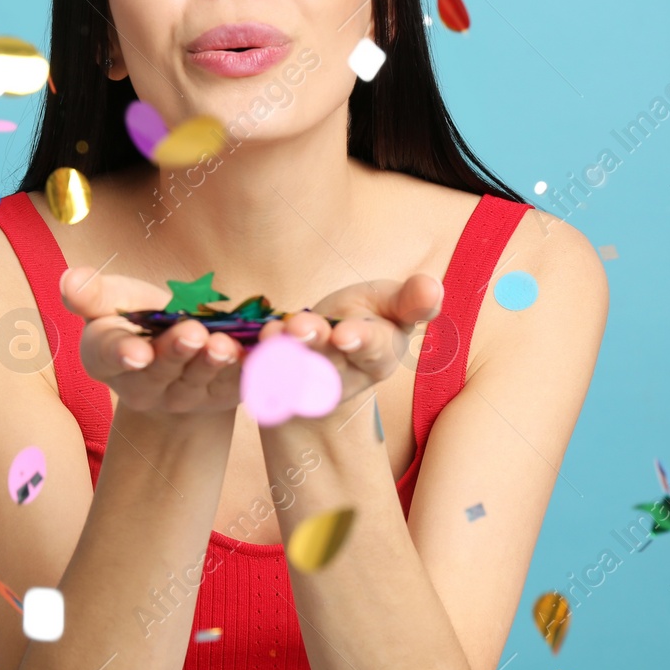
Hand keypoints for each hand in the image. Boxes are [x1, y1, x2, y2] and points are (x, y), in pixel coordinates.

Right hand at [60, 266, 245, 415]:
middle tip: (192, 333)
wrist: (175, 351)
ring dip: (217, 362)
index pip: (110, 357)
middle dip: (177, 352)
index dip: (123, 353)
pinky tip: (269, 347)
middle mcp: (146, 386)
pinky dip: (258, 365)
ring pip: (203, 379)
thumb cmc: (136, 316)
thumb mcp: (111, 300)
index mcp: (107, 359)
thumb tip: (69, 281)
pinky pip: (243, 380)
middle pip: (162, 370)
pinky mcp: (225, 393)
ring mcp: (186, 395)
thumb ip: (92, 293)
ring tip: (226, 344)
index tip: (136, 350)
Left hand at [254, 273, 443, 409]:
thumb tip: (434, 286)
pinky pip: (256, 373)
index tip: (346, 333)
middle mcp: (342, 374)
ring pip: (290, 370)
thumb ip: (410, 300)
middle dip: (313, 344)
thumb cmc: (368, 318)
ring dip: (278, 354)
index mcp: (377, 355)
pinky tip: (234, 348)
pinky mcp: (270, 382)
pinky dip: (245, 362)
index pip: (373, 349)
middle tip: (300, 327)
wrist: (327, 354)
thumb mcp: (390, 304)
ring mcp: (304, 383)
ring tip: (269, 335)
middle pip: (327, 361)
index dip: (361, 341)